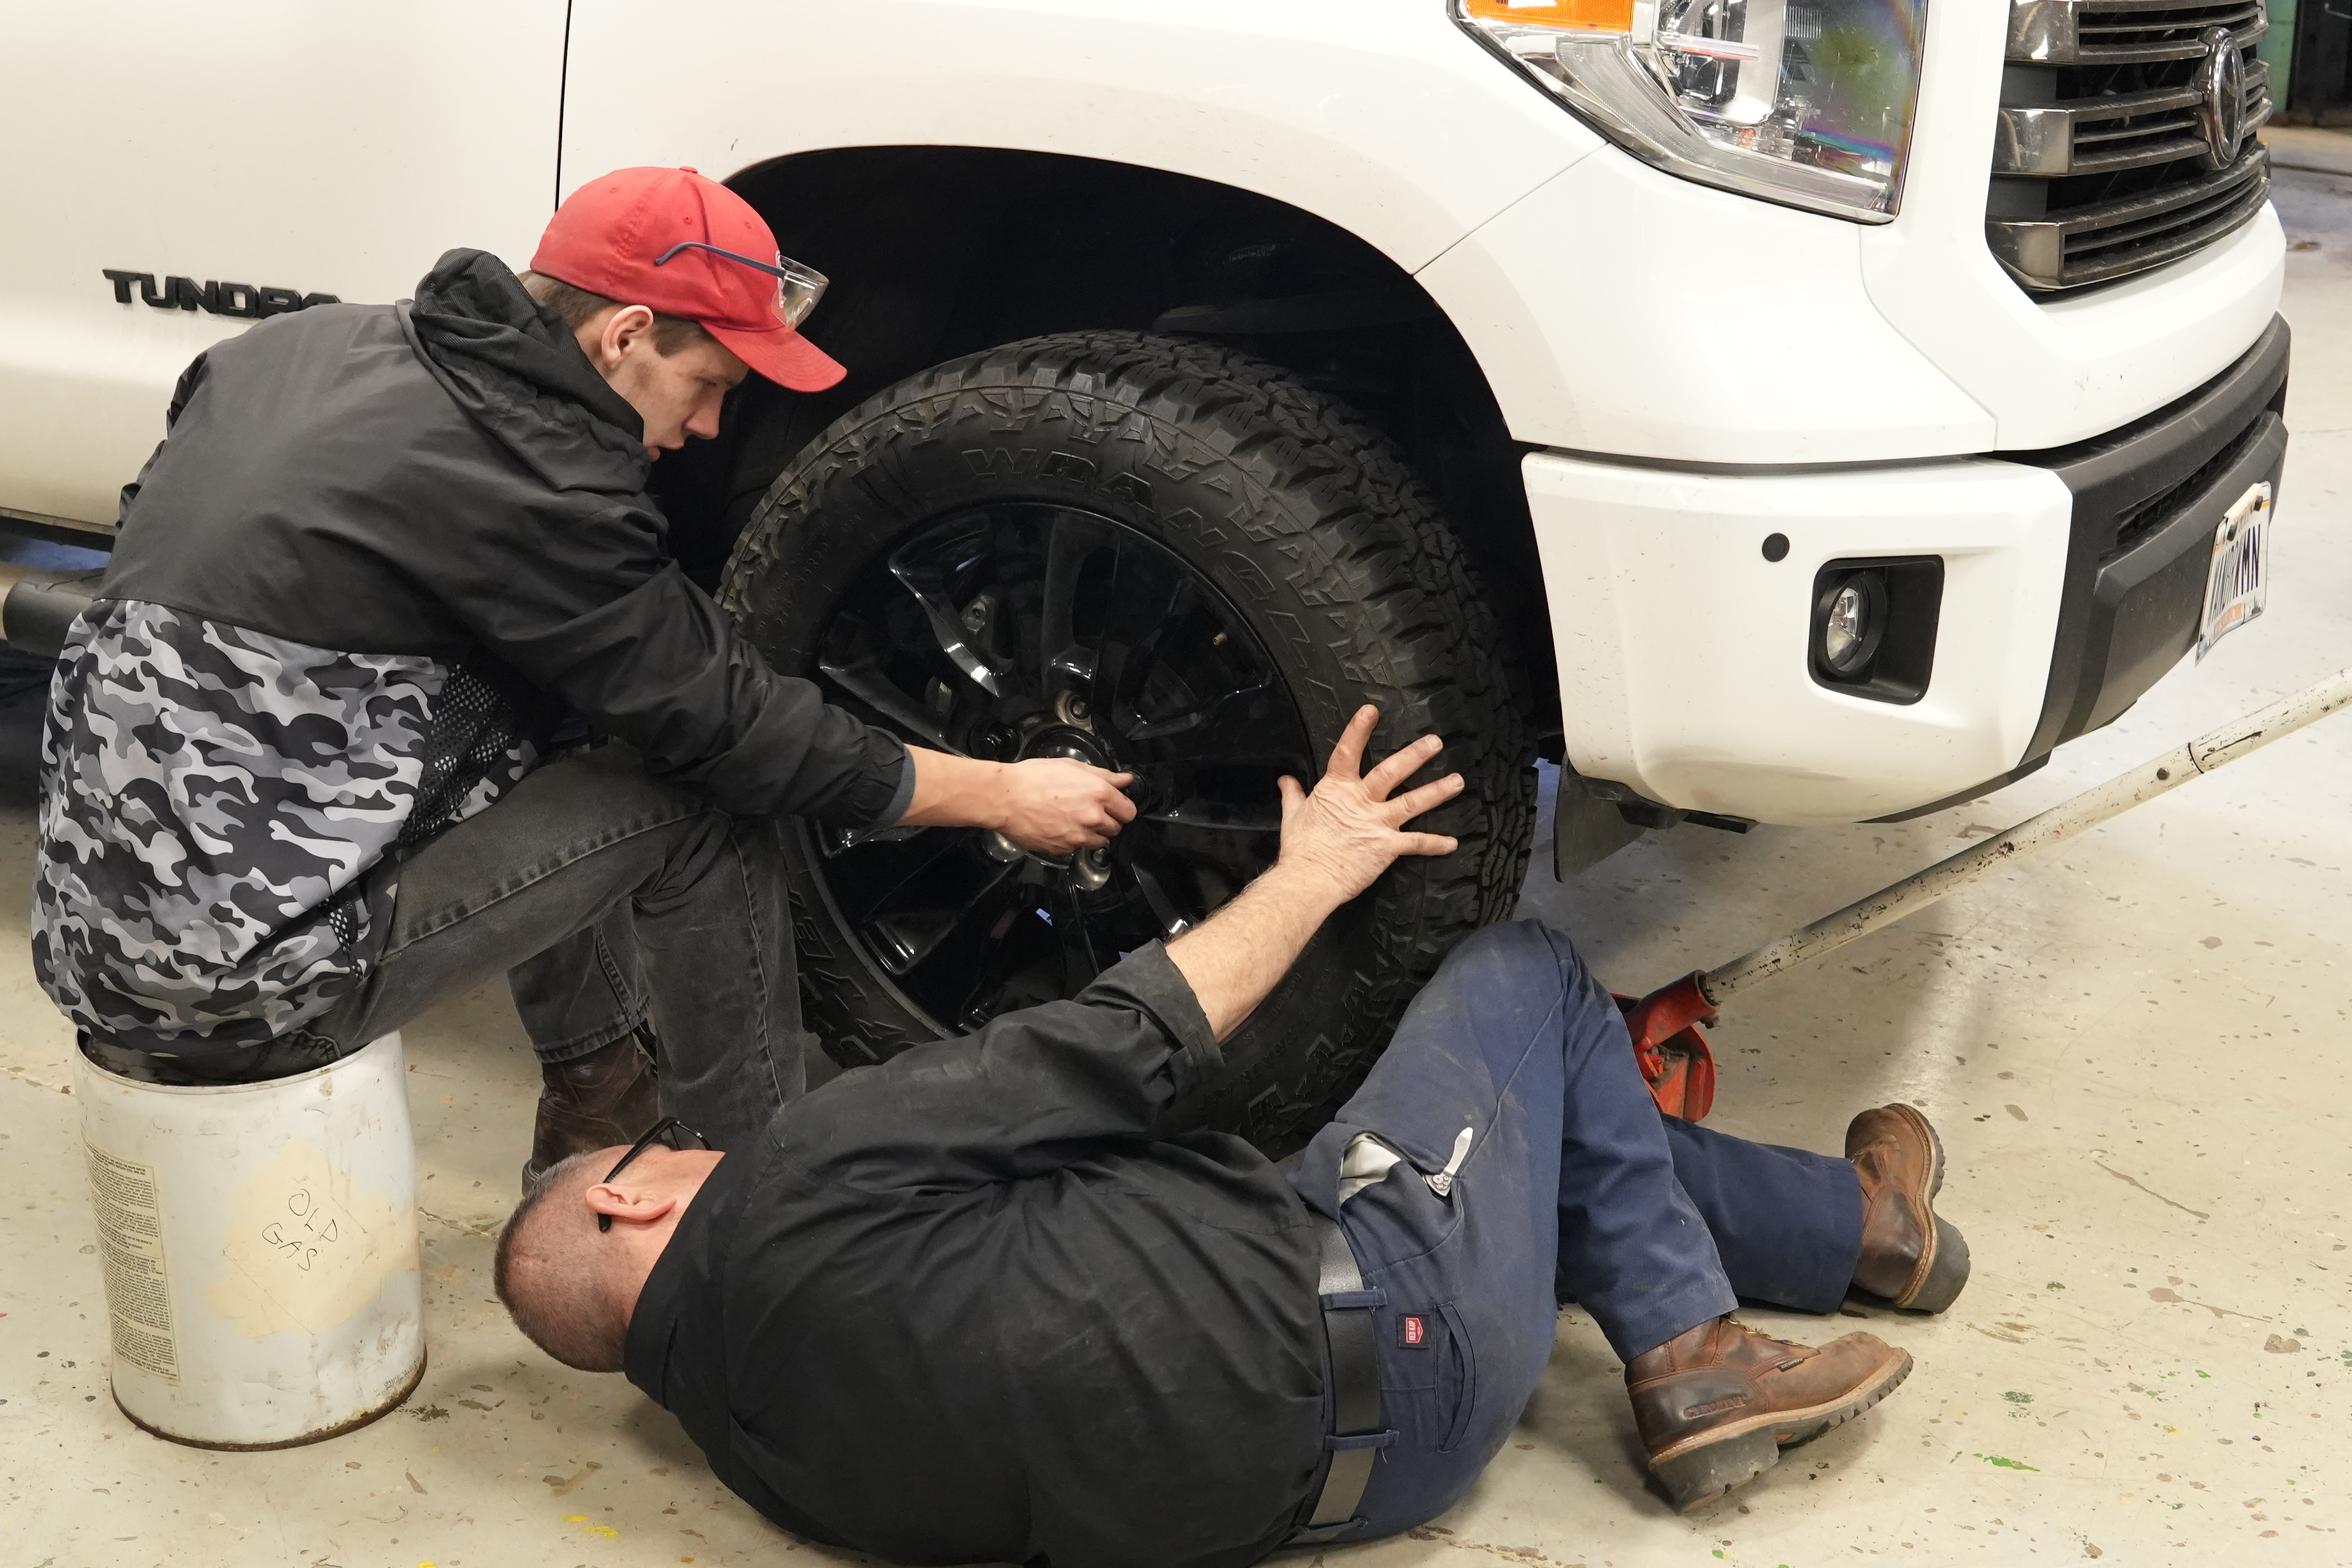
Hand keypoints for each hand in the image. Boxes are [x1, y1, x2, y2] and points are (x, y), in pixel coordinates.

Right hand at [996, 756, 1136, 853]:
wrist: (1005, 798)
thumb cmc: (1034, 778)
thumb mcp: (1072, 767)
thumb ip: (1104, 775)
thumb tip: (1126, 780)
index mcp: (1099, 794)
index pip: (1129, 811)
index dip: (1122, 807)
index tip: (1114, 805)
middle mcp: (1093, 818)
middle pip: (1116, 829)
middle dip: (1107, 820)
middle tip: (1090, 810)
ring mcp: (1078, 837)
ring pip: (1099, 842)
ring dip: (1092, 833)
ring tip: (1074, 819)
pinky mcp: (1063, 850)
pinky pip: (1077, 848)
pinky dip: (1072, 840)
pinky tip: (1059, 826)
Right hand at [1274, 705, 1461, 904]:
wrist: (1308, 879)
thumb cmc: (1300, 849)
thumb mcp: (1292, 816)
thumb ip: (1293, 795)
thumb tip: (1285, 780)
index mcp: (1336, 789)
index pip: (1347, 753)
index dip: (1358, 731)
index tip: (1371, 711)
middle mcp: (1361, 801)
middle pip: (1391, 771)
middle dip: (1415, 755)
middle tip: (1436, 742)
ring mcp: (1376, 823)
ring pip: (1412, 802)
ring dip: (1437, 791)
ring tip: (1458, 782)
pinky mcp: (1387, 846)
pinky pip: (1415, 843)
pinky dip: (1434, 844)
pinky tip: (1452, 843)